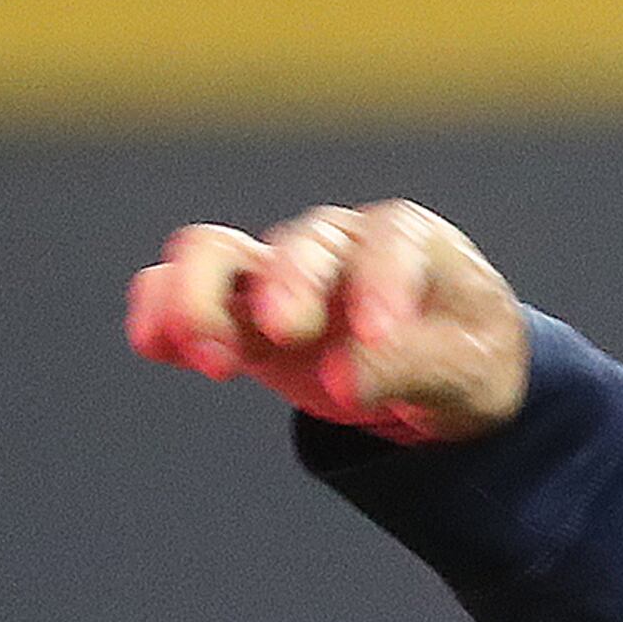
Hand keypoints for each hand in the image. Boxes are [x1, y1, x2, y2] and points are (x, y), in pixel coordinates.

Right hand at [126, 199, 529, 444]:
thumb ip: (415, 368)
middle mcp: (335, 244)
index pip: (391, 243)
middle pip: (299, 245)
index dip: (381, 283)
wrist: (438, 370)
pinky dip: (160, 309)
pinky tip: (154, 346)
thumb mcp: (468, 371)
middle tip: (287, 332)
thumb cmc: (465, 355)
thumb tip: (340, 380)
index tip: (380, 335)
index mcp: (408, 240)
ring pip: (217, 254)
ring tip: (213, 359)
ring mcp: (277, 273)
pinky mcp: (237, 310)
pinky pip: (179, 290)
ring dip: (202, 296)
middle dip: (290, 284)